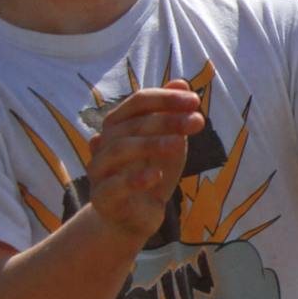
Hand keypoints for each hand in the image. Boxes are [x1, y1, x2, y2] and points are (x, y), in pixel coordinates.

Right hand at [84, 81, 203, 242]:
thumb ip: (172, 114)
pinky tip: (155, 176)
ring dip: (151, 144)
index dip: (165, 98)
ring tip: (179, 143)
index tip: (195, 101)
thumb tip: (182, 82)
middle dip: (166, 121)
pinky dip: (135, 179)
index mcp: (118, 126)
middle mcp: (104, 144)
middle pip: (131, 125)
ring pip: (119, 151)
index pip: (137, 102)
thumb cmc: (149, 172)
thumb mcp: (168, 142)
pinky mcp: (103, 198)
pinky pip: (114, 186)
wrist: (133, 216)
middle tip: (197, 121)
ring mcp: (100, 171)